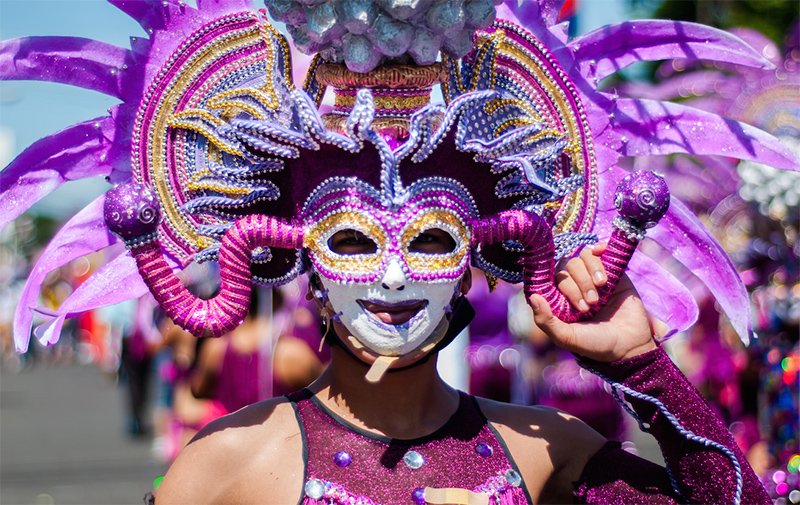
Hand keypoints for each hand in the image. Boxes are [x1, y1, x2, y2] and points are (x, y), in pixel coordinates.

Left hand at [528, 243, 655, 361]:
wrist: (629, 346)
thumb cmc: (595, 344)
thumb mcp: (566, 337)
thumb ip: (546, 321)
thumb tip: (533, 297)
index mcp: (561, 298)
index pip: (550, 278)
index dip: (559, 285)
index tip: (572, 303)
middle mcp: (575, 285)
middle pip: (566, 267)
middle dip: (577, 285)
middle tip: (590, 305)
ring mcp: (593, 276)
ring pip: (582, 258)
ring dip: (590, 273)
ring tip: (601, 292)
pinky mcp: (613, 271)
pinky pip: (600, 251)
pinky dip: (599, 251)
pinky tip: (603, 263)